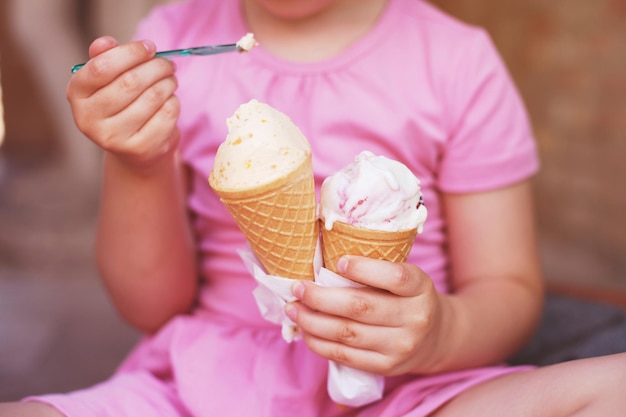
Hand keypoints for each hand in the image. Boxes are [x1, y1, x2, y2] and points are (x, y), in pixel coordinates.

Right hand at [66, 36, 179, 172]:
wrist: (133, 148)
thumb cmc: (121, 104)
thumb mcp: (108, 80)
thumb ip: (105, 57)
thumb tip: (105, 42)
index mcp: (77, 94)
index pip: (101, 67)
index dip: (130, 53)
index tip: (149, 47)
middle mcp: (89, 119)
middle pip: (130, 82)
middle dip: (156, 67)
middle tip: (168, 64)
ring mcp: (113, 138)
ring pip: (151, 97)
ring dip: (168, 83)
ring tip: (171, 79)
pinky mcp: (139, 148)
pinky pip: (166, 114)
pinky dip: (173, 101)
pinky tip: (170, 100)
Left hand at [286, 256, 447, 375]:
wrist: (437, 337)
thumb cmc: (409, 298)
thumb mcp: (406, 278)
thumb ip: (376, 270)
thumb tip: (323, 259)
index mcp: (420, 287)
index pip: (394, 276)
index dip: (363, 269)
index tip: (338, 261)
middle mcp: (415, 318)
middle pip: (360, 307)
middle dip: (321, 297)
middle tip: (298, 287)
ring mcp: (401, 345)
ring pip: (347, 333)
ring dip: (312, 321)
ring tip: (293, 309)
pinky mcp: (387, 366)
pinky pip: (346, 355)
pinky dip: (320, 343)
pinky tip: (306, 331)